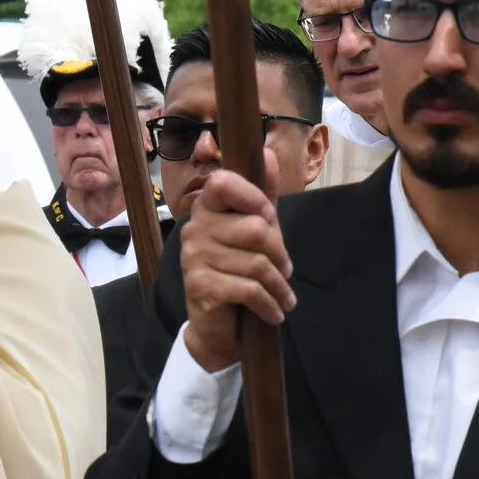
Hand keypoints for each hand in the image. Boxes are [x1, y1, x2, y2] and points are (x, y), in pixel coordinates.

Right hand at [181, 154, 293, 373]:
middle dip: (280, 255)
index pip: (223, 183)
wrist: (216, 325)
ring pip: (257, 263)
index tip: (268, 218)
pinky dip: (269, 304)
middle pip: (255, 229)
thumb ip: (262, 195)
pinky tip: (275, 312)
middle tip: (285, 271)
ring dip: (279, 286)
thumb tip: (266, 153)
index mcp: (206, 209)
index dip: (253, 196)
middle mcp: (194, 229)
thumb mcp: (254, 232)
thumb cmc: (236, 270)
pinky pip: (248, 289)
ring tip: (284, 297)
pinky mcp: (199, 285)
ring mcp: (193, 257)